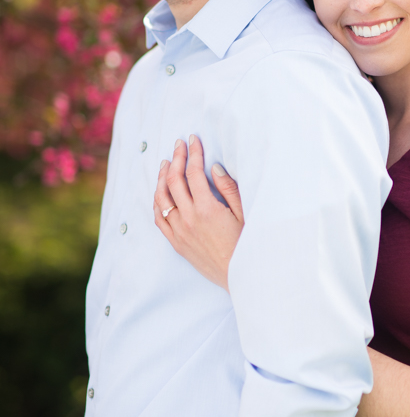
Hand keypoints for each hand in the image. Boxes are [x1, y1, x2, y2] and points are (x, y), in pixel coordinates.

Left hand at [153, 135, 243, 290]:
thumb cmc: (246, 244)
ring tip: (167, 163)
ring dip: (162, 177)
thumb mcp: (244, 214)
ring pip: (162, 198)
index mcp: (207, 209)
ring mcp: (180, 231)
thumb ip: (228, 189)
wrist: (238, 276)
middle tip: (179, 145)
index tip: (193, 140)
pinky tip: (160, 191)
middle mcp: (189, 219)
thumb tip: (214, 167)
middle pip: (175, 181)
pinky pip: (159, 218)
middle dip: (177, 159)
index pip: (194, 173)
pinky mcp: (176, 243)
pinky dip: (157, 201)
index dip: (193, 154)